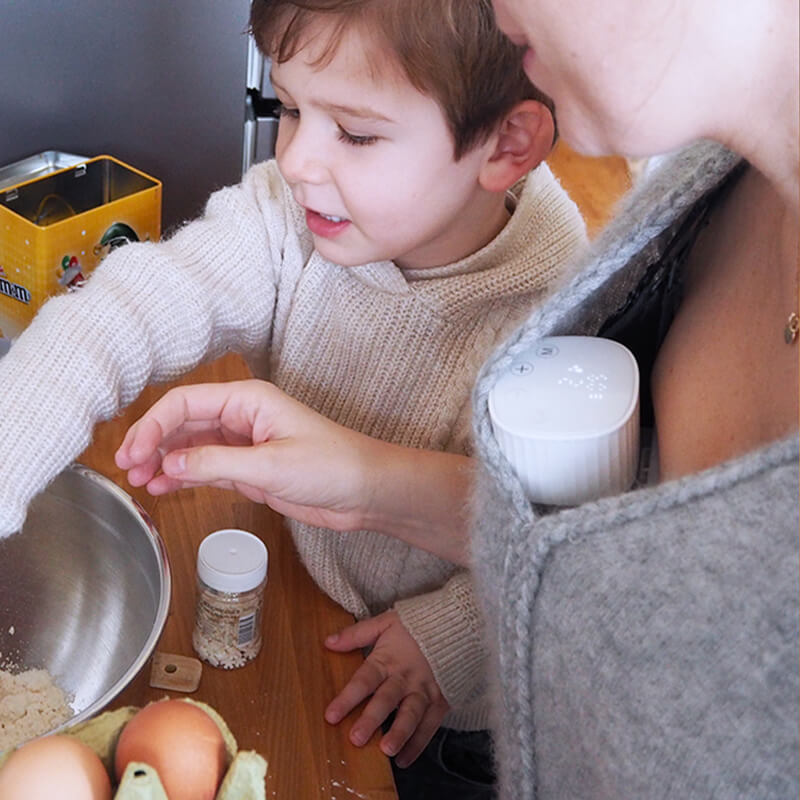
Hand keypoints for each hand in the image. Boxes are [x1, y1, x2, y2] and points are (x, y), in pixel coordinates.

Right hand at [115, 379, 473, 563]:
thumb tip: (168, 461)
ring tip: (140, 482)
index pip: (185, 403)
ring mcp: (243, 444)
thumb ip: (215, 462)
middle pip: (183, 423)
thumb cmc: (331, 465)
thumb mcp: (269, 465)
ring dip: (164, 461)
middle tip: (128, 468)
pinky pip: (206, 467)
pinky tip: (164, 486)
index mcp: (247, 400)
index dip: (153, 425)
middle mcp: (242, 417)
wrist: (364, 491)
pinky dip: (183, 475)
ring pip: (190, 446)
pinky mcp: (249, 469)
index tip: (134, 453)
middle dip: (153, 443)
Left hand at [324, 610, 448, 767]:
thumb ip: (357, 634)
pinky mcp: (441, 701)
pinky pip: (430, 725)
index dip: (348, 697)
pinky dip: (418, 744)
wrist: (457, 625)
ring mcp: (425, 690)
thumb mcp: (386, 622)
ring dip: (399, 733)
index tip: (330, 715)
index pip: (365, 679)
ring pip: (411, 714)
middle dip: (372, 719)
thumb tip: (328, 642)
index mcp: (388, 659)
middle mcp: (405, 677)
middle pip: (387, 699)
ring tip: (386, 750)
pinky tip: (404, 760)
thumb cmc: (416, 626)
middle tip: (356, 739)